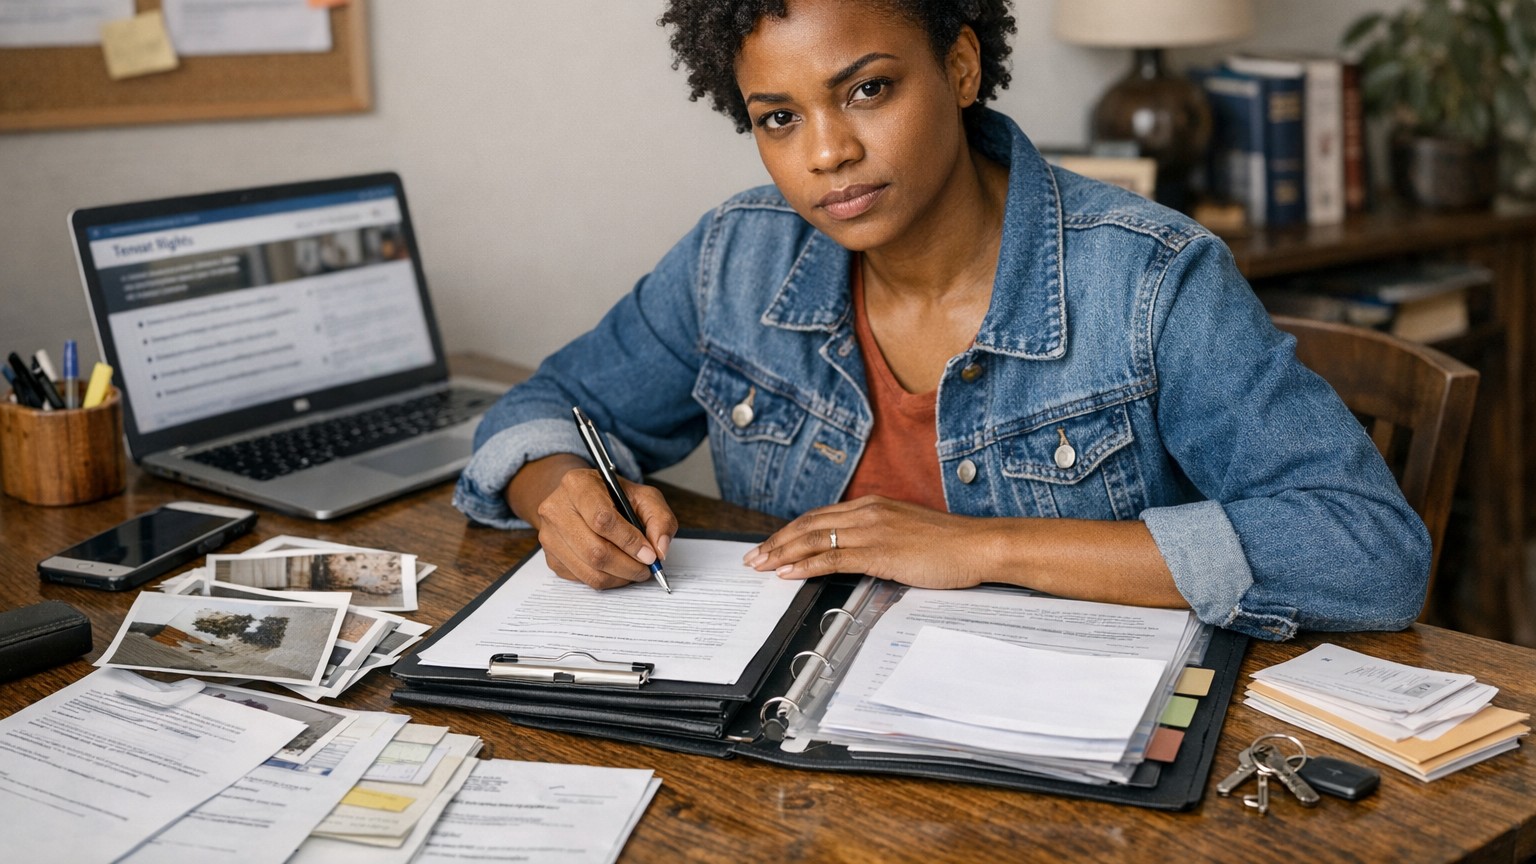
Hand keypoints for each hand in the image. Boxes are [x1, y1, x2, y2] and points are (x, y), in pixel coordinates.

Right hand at [511, 455, 677, 589]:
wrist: (581, 500)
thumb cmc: (612, 496)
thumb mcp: (643, 496)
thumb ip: (659, 518)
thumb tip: (659, 550)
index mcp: (577, 484)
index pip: (602, 519)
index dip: (629, 541)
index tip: (649, 554)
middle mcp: (556, 509)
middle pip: (595, 551)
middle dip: (628, 566)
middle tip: (646, 568)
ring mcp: (549, 535)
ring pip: (589, 570)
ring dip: (619, 577)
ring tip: (635, 570)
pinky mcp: (551, 558)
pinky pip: (582, 579)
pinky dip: (606, 580)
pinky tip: (617, 570)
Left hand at [742, 496, 990, 589]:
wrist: (978, 545)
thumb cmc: (950, 544)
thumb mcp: (907, 533)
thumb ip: (880, 537)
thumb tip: (857, 552)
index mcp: (873, 505)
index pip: (819, 516)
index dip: (790, 531)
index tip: (771, 544)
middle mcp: (868, 511)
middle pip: (809, 524)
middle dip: (777, 541)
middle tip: (753, 558)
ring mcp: (873, 530)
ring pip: (814, 538)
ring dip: (782, 553)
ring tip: (761, 566)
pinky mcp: (880, 551)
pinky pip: (833, 556)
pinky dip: (806, 565)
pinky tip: (788, 573)